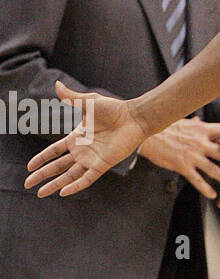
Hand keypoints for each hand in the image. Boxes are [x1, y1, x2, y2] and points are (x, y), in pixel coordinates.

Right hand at [25, 82, 148, 196]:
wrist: (133, 117)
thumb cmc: (113, 109)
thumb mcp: (88, 102)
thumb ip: (71, 97)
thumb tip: (56, 84)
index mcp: (76, 137)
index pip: (54, 151)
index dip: (41, 159)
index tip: (29, 166)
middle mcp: (82, 151)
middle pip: (57, 166)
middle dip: (42, 175)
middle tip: (27, 185)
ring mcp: (91, 159)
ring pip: (69, 176)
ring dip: (54, 184)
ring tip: (40, 193)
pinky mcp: (102, 164)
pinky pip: (86, 179)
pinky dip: (75, 186)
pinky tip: (63, 193)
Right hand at [139, 118, 219, 203]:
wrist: (144, 134)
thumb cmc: (163, 127)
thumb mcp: (181, 122)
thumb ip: (194, 125)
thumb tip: (200, 121)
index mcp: (201, 129)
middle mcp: (199, 142)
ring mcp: (191, 155)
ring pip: (213, 168)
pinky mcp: (181, 166)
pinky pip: (197, 179)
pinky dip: (206, 188)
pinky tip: (214, 195)